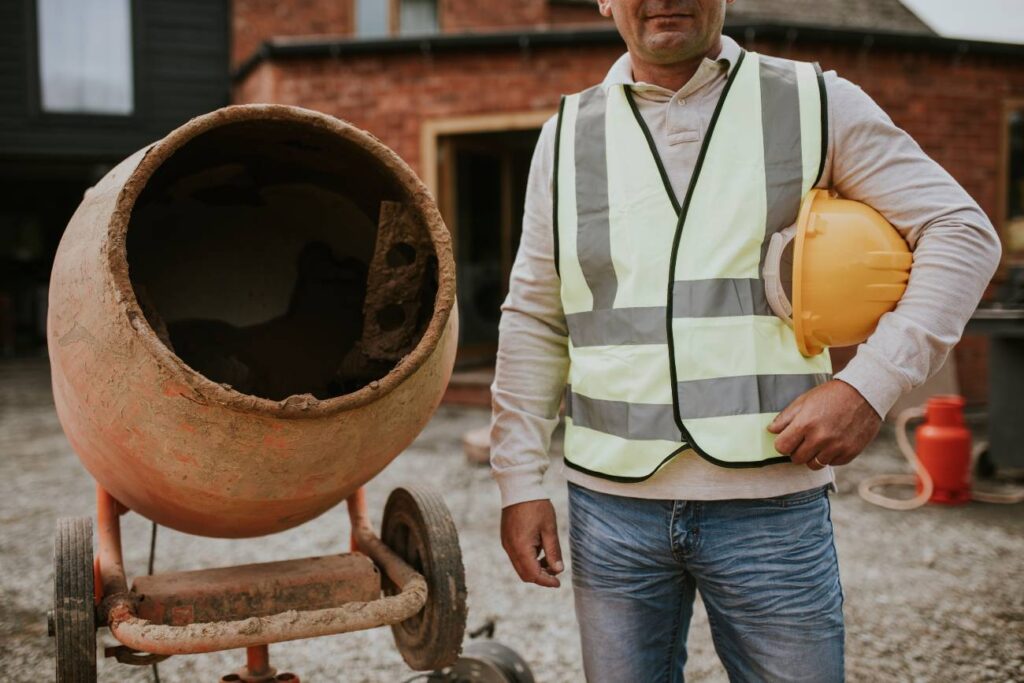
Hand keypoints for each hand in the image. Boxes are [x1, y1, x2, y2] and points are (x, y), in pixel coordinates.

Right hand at [500, 499, 563, 587]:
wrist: (519, 487)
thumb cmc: (537, 506)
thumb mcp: (549, 529)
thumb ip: (553, 551)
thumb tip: (558, 570)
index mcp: (521, 547)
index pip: (533, 575)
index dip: (546, 581)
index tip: (558, 583)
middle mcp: (510, 548)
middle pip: (524, 574)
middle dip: (540, 577)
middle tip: (555, 572)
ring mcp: (506, 543)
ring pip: (519, 566)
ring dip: (534, 568)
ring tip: (548, 558)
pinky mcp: (506, 538)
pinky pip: (516, 556)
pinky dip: (528, 559)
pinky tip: (538, 549)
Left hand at [767, 379, 881, 469]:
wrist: (865, 393)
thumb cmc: (831, 395)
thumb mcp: (805, 400)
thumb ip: (786, 417)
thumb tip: (771, 430)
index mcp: (805, 423)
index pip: (782, 447)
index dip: (782, 444)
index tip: (787, 439)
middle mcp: (820, 438)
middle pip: (797, 459)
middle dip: (797, 451)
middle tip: (803, 440)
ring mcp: (836, 447)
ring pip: (814, 465)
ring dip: (813, 456)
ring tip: (818, 443)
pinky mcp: (850, 452)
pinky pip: (832, 463)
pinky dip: (830, 456)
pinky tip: (833, 443)